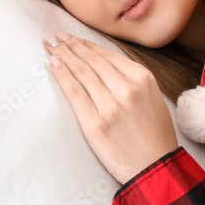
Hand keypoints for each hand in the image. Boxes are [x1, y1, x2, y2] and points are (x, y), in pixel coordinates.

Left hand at [44, 31, 178, 184]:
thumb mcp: (153, 99)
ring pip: (81, 72)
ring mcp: (110, 105)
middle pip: (92, 60)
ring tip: (50, 46)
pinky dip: (62, 75)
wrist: (154, 168)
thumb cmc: (154, 136)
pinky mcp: (95, 122)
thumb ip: (133, 80)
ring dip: (63, 55)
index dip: (87, 45)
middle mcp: (127, 88)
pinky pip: (74, 92)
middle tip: (56, 37)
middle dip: (71, 45)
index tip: (74, 38)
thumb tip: (103, 64)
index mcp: (143, 79)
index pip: (108, 55)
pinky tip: (53, 64)